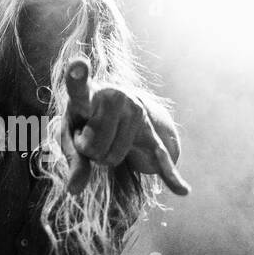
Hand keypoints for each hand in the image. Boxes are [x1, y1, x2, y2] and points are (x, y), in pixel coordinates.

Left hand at [60, 59, 190, 196]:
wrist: (119, 108)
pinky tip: (183, 190)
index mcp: (88, 94)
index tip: (76, 63)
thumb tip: (74, 191)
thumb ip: (71, 160)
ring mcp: (137, 114)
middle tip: (89, 136)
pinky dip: (170, 175)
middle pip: (93, 146)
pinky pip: (161, 158)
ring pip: (112, 158)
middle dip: (88, 151)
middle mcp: (115, 98)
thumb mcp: (70, 136)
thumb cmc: (85, 121)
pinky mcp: (151, 133)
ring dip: (106, 158)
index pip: (79, 87)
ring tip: (107, 138)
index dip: (77, 76)